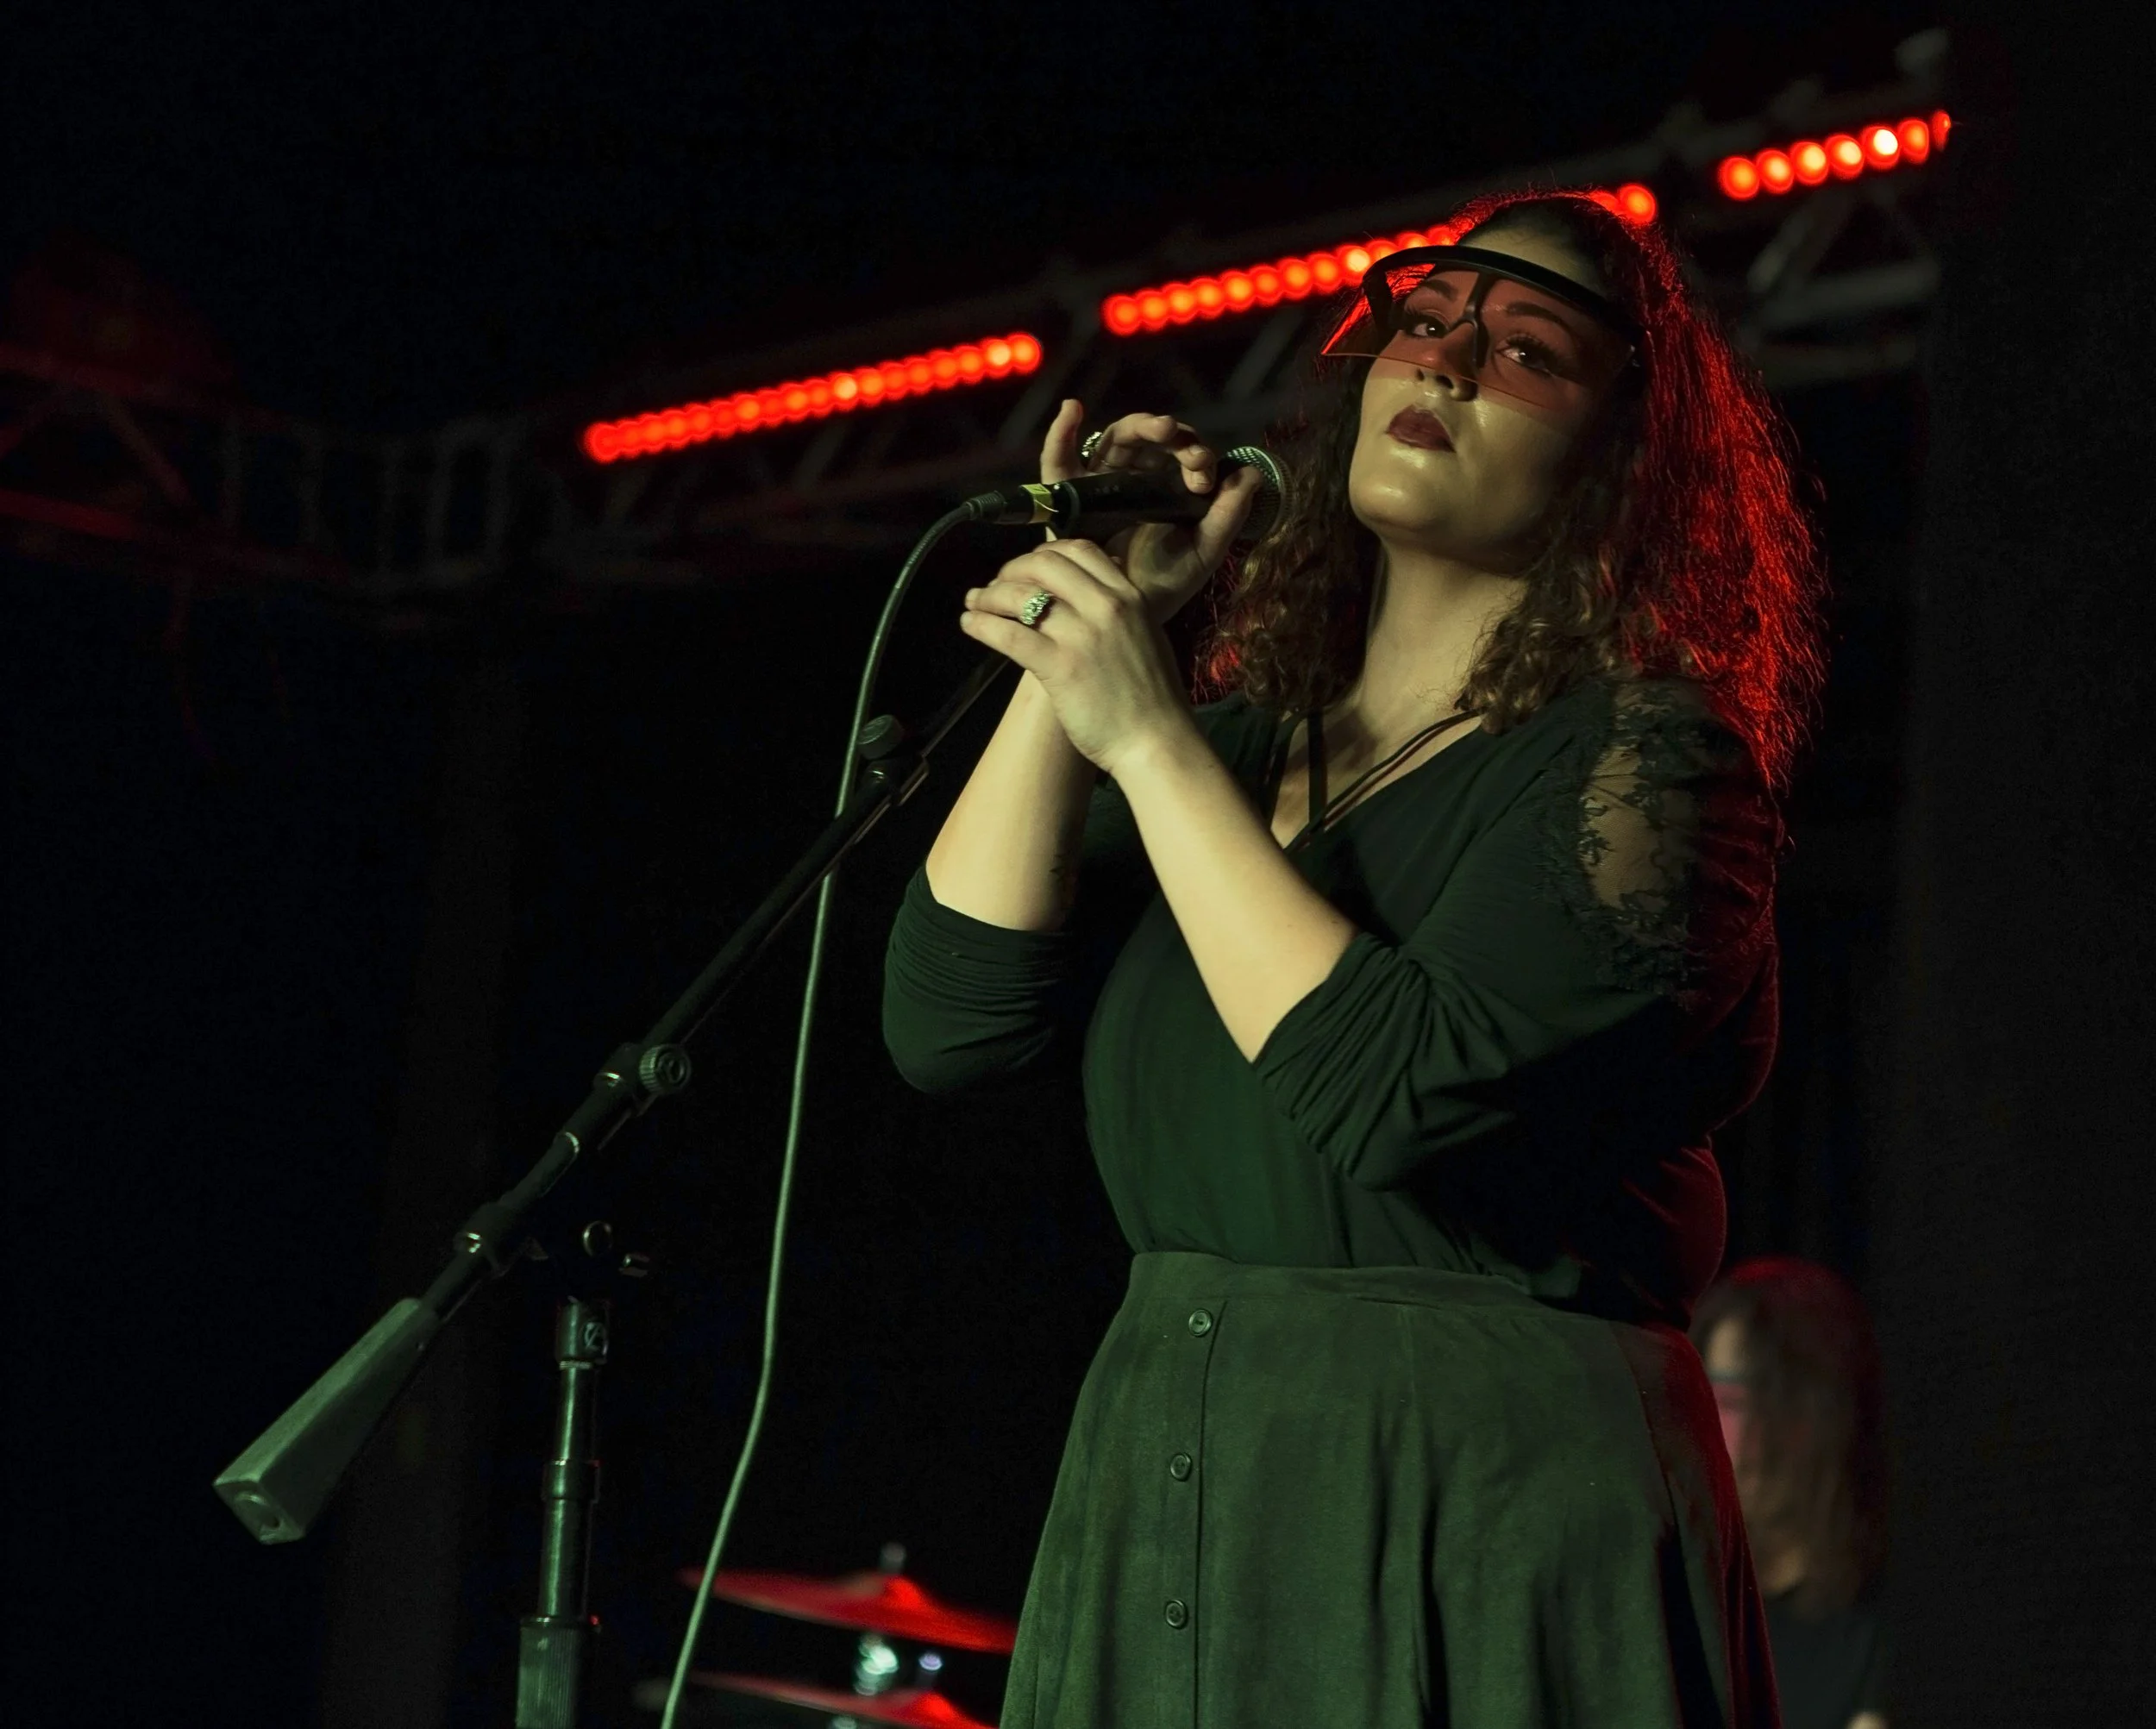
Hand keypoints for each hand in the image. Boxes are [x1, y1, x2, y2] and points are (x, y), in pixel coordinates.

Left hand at [961, 537, 1195, 775]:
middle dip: (1011, 570)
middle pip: (1044, 564)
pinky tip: (970, 625)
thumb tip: (1088, 596)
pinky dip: (982, 625)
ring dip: (989, 596)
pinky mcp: (1060, 666)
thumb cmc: (1153, 699)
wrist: (1157, 742)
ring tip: (974, 603)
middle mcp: (1106, 606)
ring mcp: (1082, 634)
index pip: (1078, 550)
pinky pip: (1010, 634)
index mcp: (1129, 596)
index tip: (1026, 568)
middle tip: (996, 586)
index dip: (1042, 553)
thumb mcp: (1146, 636)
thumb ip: (1119, 611)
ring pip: (1021, 596)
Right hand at [1041, 399, 1261, 622]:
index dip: (1194, 455)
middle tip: (1188, 448)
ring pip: (1116, 440)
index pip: (1181, 454)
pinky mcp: (1067, 496)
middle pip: (1150, 440)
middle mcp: (1133, 480)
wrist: (1123, 616)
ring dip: (1139, 426)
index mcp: (1166, 489)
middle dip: (1173, 436)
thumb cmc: (1161, 585)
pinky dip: (1061, 433)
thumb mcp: (1203, 551)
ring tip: (1161, 427)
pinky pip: (1058, 460)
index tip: (1204, 479)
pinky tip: (1072, 409)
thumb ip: (1228, 515)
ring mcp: (1100, 484)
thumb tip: (1252, 473)